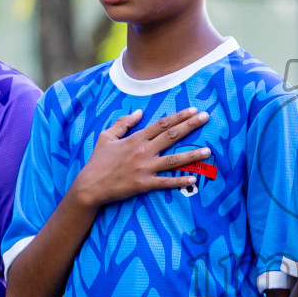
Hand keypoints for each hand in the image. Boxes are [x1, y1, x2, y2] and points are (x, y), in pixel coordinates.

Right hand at [68, 108, 210, 208]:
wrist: (89, 186)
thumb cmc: (98, 161)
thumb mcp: (106, 137)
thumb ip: (123, 123)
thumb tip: (139, 112)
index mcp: (135, 139)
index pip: (162, 124)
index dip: (179, 116)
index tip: (193, 110)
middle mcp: (142, 151)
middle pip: (171, 136)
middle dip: (190, 125)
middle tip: (206, 117)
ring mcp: (144, 168)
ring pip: (173, 160)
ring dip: (192, 154)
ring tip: (208, 151)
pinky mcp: (143, 184)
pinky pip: (165, 182)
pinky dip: (180, 181)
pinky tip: (194, 178)